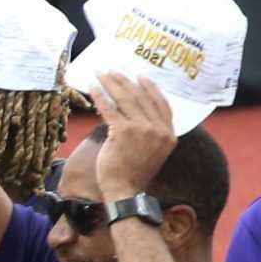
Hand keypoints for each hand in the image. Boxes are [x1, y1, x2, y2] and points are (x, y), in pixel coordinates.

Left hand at [90, 73, 177, 200]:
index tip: (141, 77)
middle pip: (142, 97)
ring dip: (112, 84)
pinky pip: (110, 109)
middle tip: (114, 70)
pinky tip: (93, 88)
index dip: (151, 88)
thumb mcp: (153, 152)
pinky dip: (101, 96)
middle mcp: (159, 129)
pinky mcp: (123, 132)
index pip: (162, 104)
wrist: (125, 191)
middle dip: (126, 81)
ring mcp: (142, 129)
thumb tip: (138, 117)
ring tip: (102, 74)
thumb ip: (152, 134)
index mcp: (169, 134)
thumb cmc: (134, 174)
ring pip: (126, 99)